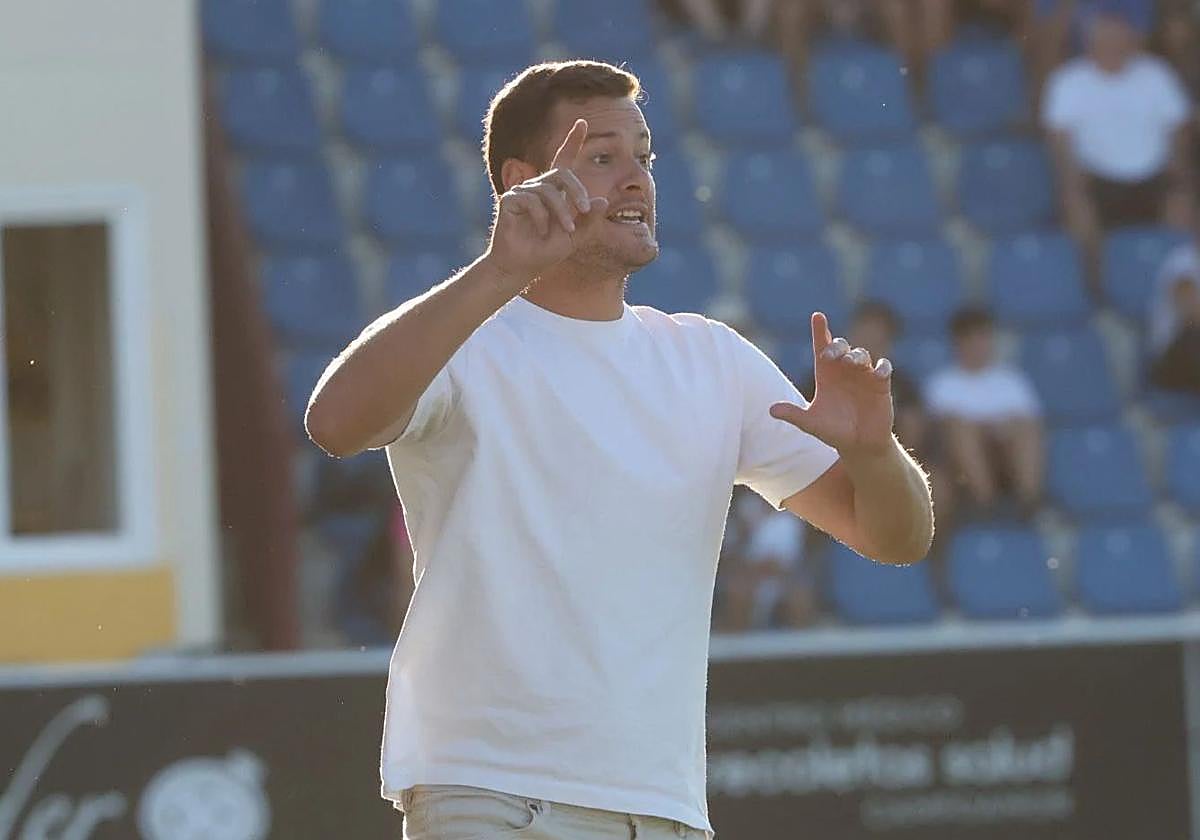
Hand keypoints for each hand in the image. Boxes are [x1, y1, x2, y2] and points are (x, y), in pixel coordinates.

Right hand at [484, 118, 609, 284]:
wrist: (522, 266)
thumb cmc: (546, 251)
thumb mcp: (575, 237)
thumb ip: (589, 220)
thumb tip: (603, 201)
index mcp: (555, 192)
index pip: (564, 161)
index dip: (572, 141)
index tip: (582, 123)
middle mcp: (539, 187)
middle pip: (562, 174)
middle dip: (577, 191)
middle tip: (585, 209)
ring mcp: (523, 191)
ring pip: (548, 191)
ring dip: (561, 211)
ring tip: (566, 230)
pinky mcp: (509, 199)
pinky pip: (530, 200)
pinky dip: (540, 217)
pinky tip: (540, 231)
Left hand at [769, 312, 894, 456]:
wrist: (858, 444)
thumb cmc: (833, 430)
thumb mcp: (811, 423)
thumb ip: (793, 415)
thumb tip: (771, 410)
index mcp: (826, 374)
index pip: (822, 346)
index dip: (820, 330)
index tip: (817, 316)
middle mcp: (844, 370)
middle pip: (842, 346)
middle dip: (836, 346)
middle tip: (829, 355)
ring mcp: (863, 375)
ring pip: (861, 354)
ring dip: (856, 356)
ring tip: (850, 363)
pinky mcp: (880, 385)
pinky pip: (884, 368)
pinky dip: (882, 367)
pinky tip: (878, 372)